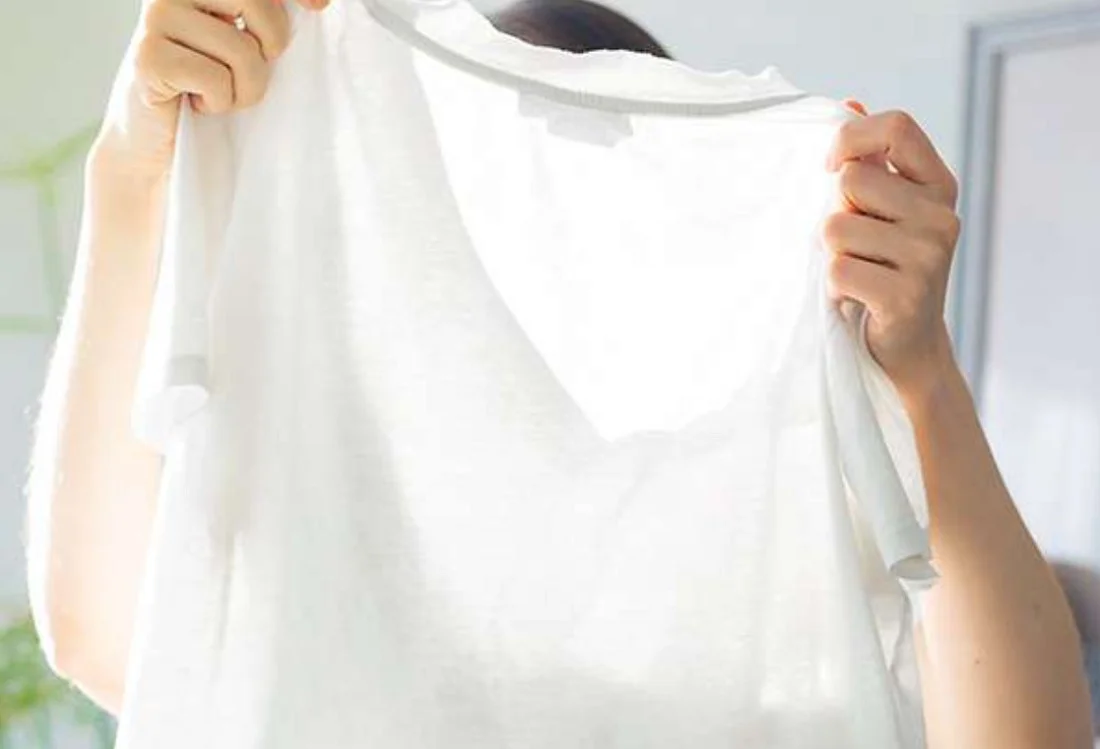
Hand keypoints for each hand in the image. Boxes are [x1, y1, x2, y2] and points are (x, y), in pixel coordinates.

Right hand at [94, 0, 327, 182]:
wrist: (158, 142)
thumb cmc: (209, 90)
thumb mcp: (245, 45)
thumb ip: (265, 15)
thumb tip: (319, 3)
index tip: (320, 7)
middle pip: (256, 2)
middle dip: (271, 46)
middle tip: (249, 71)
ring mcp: (155, 19)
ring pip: (241, 48)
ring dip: (244, 88)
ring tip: (219, 94)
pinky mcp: (148, 57)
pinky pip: (216, 79)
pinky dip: (218, 103)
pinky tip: (195, 103)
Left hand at [821, 100, 961, 409]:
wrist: (904, 347)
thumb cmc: (882, 269)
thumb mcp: (881, 210)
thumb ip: (868, 159)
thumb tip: (849, 103)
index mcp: (937, 184)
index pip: (897, 126)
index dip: (850, 138)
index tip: (828, 167)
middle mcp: (941, 216)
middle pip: (852, 179)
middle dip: (834, 210)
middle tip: (852, 244)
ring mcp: (929, 257)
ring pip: (836, 227)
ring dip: (830, 254)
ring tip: (854, 272)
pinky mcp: (907, 296)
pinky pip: (838, 270)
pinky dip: (831, 287)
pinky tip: (852, 298)